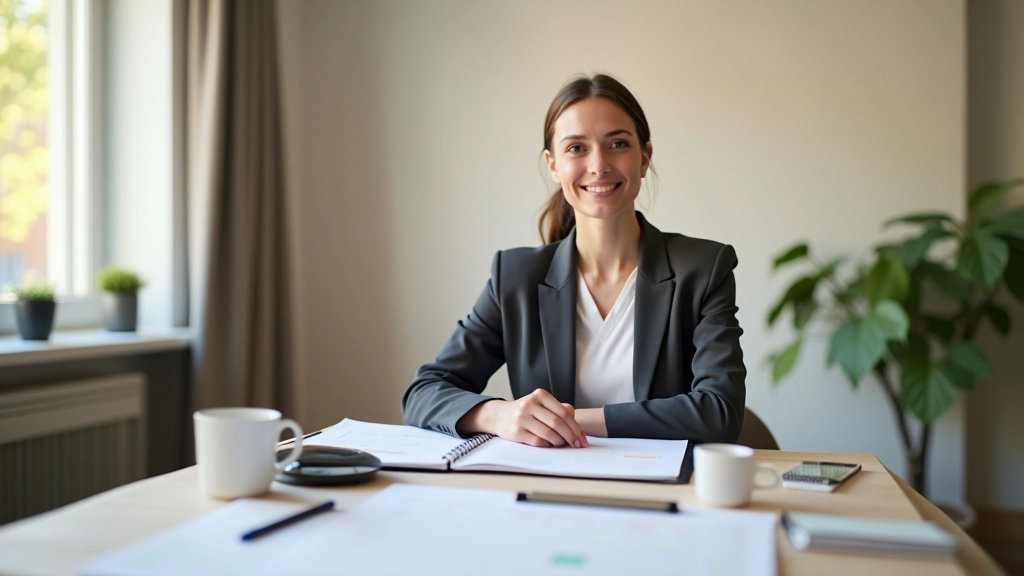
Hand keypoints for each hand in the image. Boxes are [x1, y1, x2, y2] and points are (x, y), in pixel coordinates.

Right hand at [463, 390, 587, 447]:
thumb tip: (575, 418)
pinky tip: (550, 444)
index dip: (575, 426)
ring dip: (560, 442)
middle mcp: (530, 404)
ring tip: (563, 444)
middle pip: (557, 423)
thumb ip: (558, 408)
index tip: (582, 437)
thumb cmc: (525, 411)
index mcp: (540, 395)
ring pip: (549, 434)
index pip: (563, 412)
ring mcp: (522, 418)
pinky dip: (548, 445)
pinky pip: (538, 442)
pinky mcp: (516, 431)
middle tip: (577, 444)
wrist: (498, 415)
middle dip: (571, 436)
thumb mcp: (541, 404)